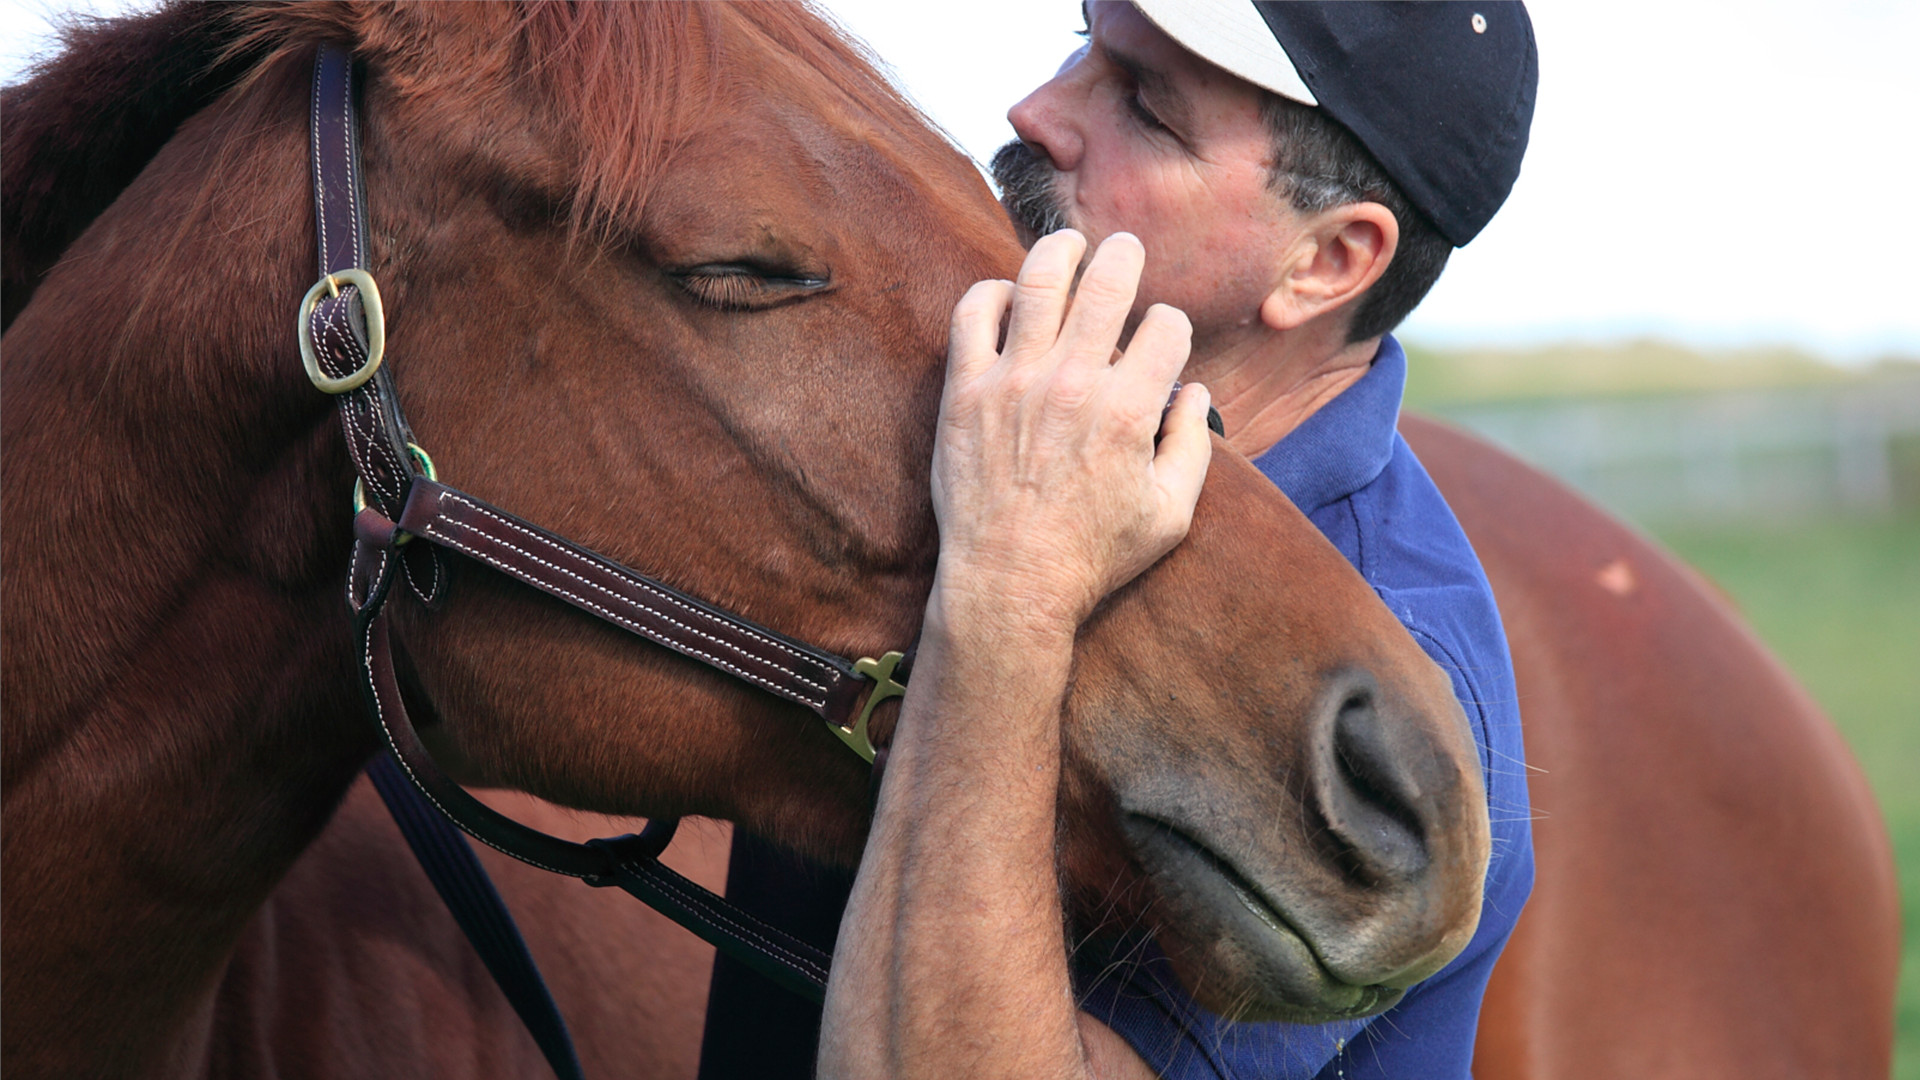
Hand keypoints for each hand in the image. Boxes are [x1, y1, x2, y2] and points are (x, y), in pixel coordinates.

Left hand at [931, 229, 1212, 630]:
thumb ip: (1192, 448)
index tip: (1162, 340)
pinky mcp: (967, 390)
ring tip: (1069, 246)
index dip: (1172, 328)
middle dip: (1125, 257)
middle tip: (1124, 250)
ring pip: (1040, 281)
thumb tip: (1195, 395)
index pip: (1166, 328)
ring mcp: (1015, 380)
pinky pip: (973, 313)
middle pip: (1109, 283)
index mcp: (1130, 409)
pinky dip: (992, 292)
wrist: (1010, 582)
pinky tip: (1007, 298)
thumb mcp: (1170, 515)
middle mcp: (1074, 382)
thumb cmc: (1092, 556)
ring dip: (1060, 251)